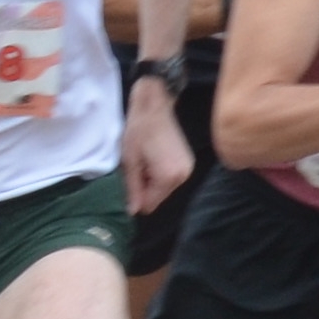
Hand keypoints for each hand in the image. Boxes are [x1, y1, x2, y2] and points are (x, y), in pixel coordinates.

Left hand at [122, 72, 193, 212]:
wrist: (155, 105)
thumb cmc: (139, 130)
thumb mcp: (130, 161)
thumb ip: (133, 188)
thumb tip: (133, 212)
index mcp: (168, 177)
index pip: (150, 204)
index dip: (137, 195)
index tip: (132, 176)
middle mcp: (183, 177)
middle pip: (158, 197)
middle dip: (145, 186)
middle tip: (138, 164)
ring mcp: (188, 169)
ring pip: (163, 188)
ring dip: (152, 179)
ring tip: (146, 159)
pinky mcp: (188, 163)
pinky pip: (170, 178)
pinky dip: (160, 173)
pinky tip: (154, 156)